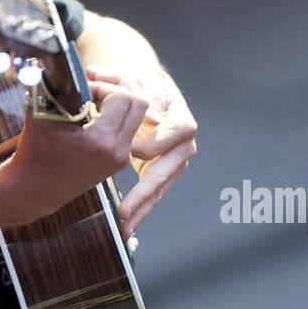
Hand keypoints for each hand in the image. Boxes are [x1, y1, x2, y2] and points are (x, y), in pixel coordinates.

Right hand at [0, 77, 151, 226]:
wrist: (34, 188)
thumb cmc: (35, 153)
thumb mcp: (42, 115)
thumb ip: (56, 87)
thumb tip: (63, 64)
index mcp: (101, 141)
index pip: (121, 96)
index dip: (101, 85)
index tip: (82, 87)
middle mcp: (117, 151)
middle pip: (139, 102)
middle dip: (116, 85)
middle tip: (94, 81)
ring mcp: (121, 157)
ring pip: (138, 113)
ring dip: (119, 97)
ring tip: (94, 91)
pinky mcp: (119, 159)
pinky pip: (130, 126)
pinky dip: (117, 111)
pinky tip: (96, 107)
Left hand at [84, 66, 197, 238]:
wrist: (146, 91)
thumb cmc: (142, 84)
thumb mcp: (141, 81)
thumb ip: (139, 90)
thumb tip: (146, 113)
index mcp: (180, 119)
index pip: (173, 134)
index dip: (153, 143)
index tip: (132, 150)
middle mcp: (182, 143)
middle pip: (166, 170)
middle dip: (144, 192)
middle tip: (124, 210)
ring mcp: (175, 160)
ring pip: (160, 187)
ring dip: (142, 208)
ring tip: (125, 226)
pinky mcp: (163, 171)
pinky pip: (154, 193)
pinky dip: (141, 210)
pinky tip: (128, 227)